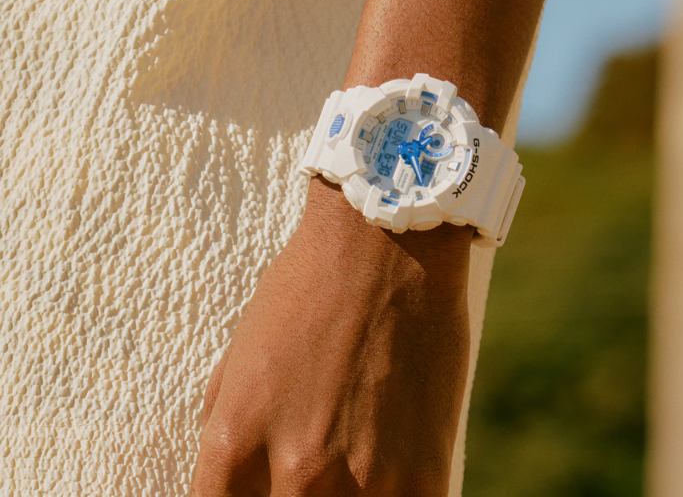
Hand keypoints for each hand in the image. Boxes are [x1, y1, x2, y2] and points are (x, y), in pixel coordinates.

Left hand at [193, 177, 473, 495]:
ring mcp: (363, 479)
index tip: (261, 491)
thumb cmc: (306, 287)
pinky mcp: (423, 476)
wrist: (386, 244)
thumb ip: (225, 430)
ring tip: (351, 463)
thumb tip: (228, 486)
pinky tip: (387, 474)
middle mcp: (294, 473)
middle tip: (307, 471)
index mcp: (233, 441)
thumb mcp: (238, 357)